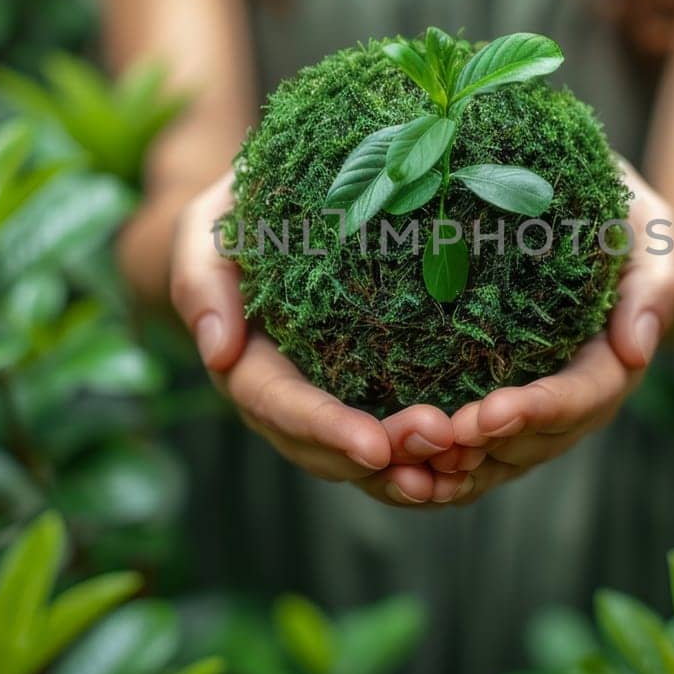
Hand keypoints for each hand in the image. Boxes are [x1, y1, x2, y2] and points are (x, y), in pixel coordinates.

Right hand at [167, 173, 473, 505]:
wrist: (272, 207)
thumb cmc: (236, 212)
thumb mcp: (206, 229)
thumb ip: (202, 280)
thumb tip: (218, 351)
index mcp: (244, 363)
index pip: (280, 406)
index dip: (325, 428)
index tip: (374, 446)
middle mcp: (285, 396)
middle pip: (326, 446)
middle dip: (381, 456)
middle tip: (440, 444)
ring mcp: (327, 397)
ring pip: (362, 454)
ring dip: (410, 466)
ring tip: (461, 464)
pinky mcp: (368, 386)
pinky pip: (392, 434)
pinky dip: (426, 455)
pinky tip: (471, 454)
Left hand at [431, 164, 673, 503]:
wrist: (605, 232)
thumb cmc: (627, 224)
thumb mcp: (651, 238)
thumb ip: (654, 287)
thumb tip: (637, 349)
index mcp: (614, 363)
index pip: (580, 396)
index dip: (537, 410)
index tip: (490, 413)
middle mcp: (576, 401)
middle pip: (535, 442)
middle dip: (486, 447)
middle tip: (436, 441)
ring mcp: (536, 413)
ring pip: (499, 460)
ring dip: (456, 470)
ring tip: (409, 468)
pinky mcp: (499, 410)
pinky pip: (472, 453)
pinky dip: (438, 469)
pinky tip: (397, 471)